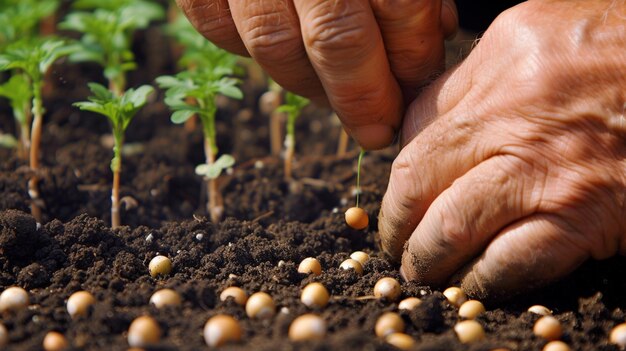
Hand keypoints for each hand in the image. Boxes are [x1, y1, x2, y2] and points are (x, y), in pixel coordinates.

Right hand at [176, 0, 456, 148]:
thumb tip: (437, 29)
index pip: (393, 1)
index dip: (412, 51)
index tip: (421, 78)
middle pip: (334, 36)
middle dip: (363, 94)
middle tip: (379, 128)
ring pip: (273, 43)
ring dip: (310, 87)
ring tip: (337, 103)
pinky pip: (216, 25)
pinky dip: (249, 52)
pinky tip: (284, 61)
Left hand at [378, 0, 625, 298]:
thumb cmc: (623, 51)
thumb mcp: (540, 35)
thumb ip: (478, 78)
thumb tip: (424, 127)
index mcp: (499, 60)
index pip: (415, 124)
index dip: (400, 170)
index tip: (400, 198)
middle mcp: (512, 112)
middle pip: (417, 181)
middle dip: (396, 223)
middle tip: (396, 245)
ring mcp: (546, 167)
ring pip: (452, 227)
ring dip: (429, 259)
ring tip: (423, 271)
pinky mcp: (584, 214)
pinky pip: (511, 261)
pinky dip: (484, 281)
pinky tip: (476, 285)